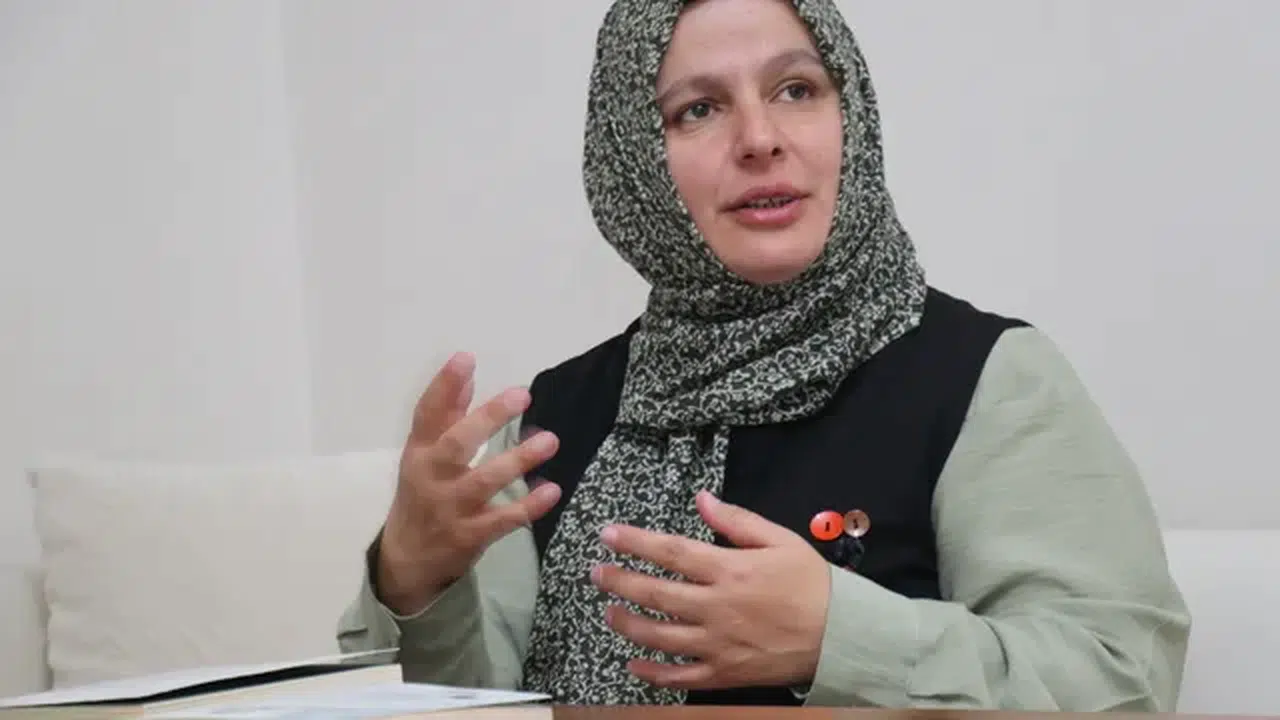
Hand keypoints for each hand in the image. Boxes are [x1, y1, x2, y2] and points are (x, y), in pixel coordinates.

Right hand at [377, 352, 560, 615]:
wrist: (407, 561)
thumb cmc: (422, 495)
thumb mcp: (423, 456)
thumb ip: (446, 416)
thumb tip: (467, 374)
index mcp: (418, 452)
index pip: (427, 414)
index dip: (444, 385)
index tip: (466, 358)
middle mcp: (430, 477)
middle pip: (456, 444)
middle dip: (488, 419)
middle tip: (522, 395)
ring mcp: (450, 508)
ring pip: (484, 482)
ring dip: (518, 461)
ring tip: (550, 440)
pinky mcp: (469, 536)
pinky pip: (502, 520)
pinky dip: (528, 506)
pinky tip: (552, 490)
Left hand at [591, 491, 831, 690]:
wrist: (842, 635)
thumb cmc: (811, 583)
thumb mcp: (780, 540)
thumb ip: (737, 521)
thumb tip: (702, 499)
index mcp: (730, 570)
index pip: (671, 552)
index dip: (635, 542)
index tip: (608, 535)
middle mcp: (718, 607)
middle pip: (656, 594)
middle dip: (620, 582)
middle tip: (598, 573)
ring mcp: (719, 644)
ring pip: (660, 637)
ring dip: (628, 625)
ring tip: (609, 612)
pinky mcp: (725, 673)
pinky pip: (681, 677)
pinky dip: (653, 674)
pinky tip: (633, 665)